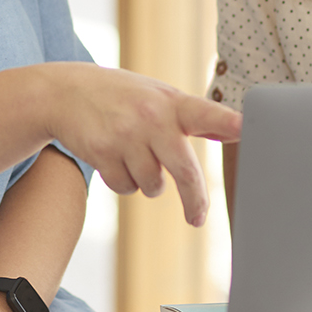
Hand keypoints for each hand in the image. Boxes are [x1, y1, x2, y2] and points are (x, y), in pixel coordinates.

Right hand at [32, 63, 241, 227]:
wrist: (64, 92)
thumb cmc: (122, 96)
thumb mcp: (157, 96)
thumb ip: (193, 116)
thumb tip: (236, 129)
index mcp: (171, 103)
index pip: (206, 113)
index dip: (228, 122)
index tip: (247, 128)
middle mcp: (151, 118)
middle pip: (185, 172)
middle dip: (195, 200)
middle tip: (198, 218)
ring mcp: (126, 136)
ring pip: (152, 186)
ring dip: (148, 182)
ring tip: (134, 157)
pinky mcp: (102, 153)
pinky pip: (125, 187)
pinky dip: (123, 182)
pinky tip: (113, 158)